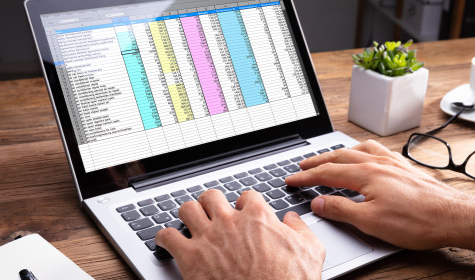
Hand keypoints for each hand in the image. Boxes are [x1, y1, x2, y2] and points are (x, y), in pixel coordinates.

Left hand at [155, 189, 325, 279]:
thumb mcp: (310, 252)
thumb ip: (301, 229)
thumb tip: (292, 219)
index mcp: (257, 217)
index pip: (247, 196)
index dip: (246, 204)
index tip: (244, 211)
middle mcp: (229, 222)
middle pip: (212, 196)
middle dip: (212, 203)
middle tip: (213, 212)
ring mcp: (208, 238)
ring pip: (187, 208)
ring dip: (188, 214)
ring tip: (189, 220)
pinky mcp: (190, 258)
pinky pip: (167, 236)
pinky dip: (164, 237)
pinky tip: (166, 241)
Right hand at [285, 140, 474, 257]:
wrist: (453, 216)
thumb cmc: (417, 220)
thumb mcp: (370, 222)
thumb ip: (340, 210)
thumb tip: (317, 203)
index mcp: (366, 174)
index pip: (326, 173)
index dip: (306, 176)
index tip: (291, 179)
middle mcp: (377, 162)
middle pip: (339, 157)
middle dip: (317, 161)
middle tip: (302, 165)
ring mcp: (391, 162)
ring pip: (357, 150)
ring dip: (337, 153)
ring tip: (327, 156)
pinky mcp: (403, 167)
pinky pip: (376, 150)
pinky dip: (361, 150)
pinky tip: (363, 155)